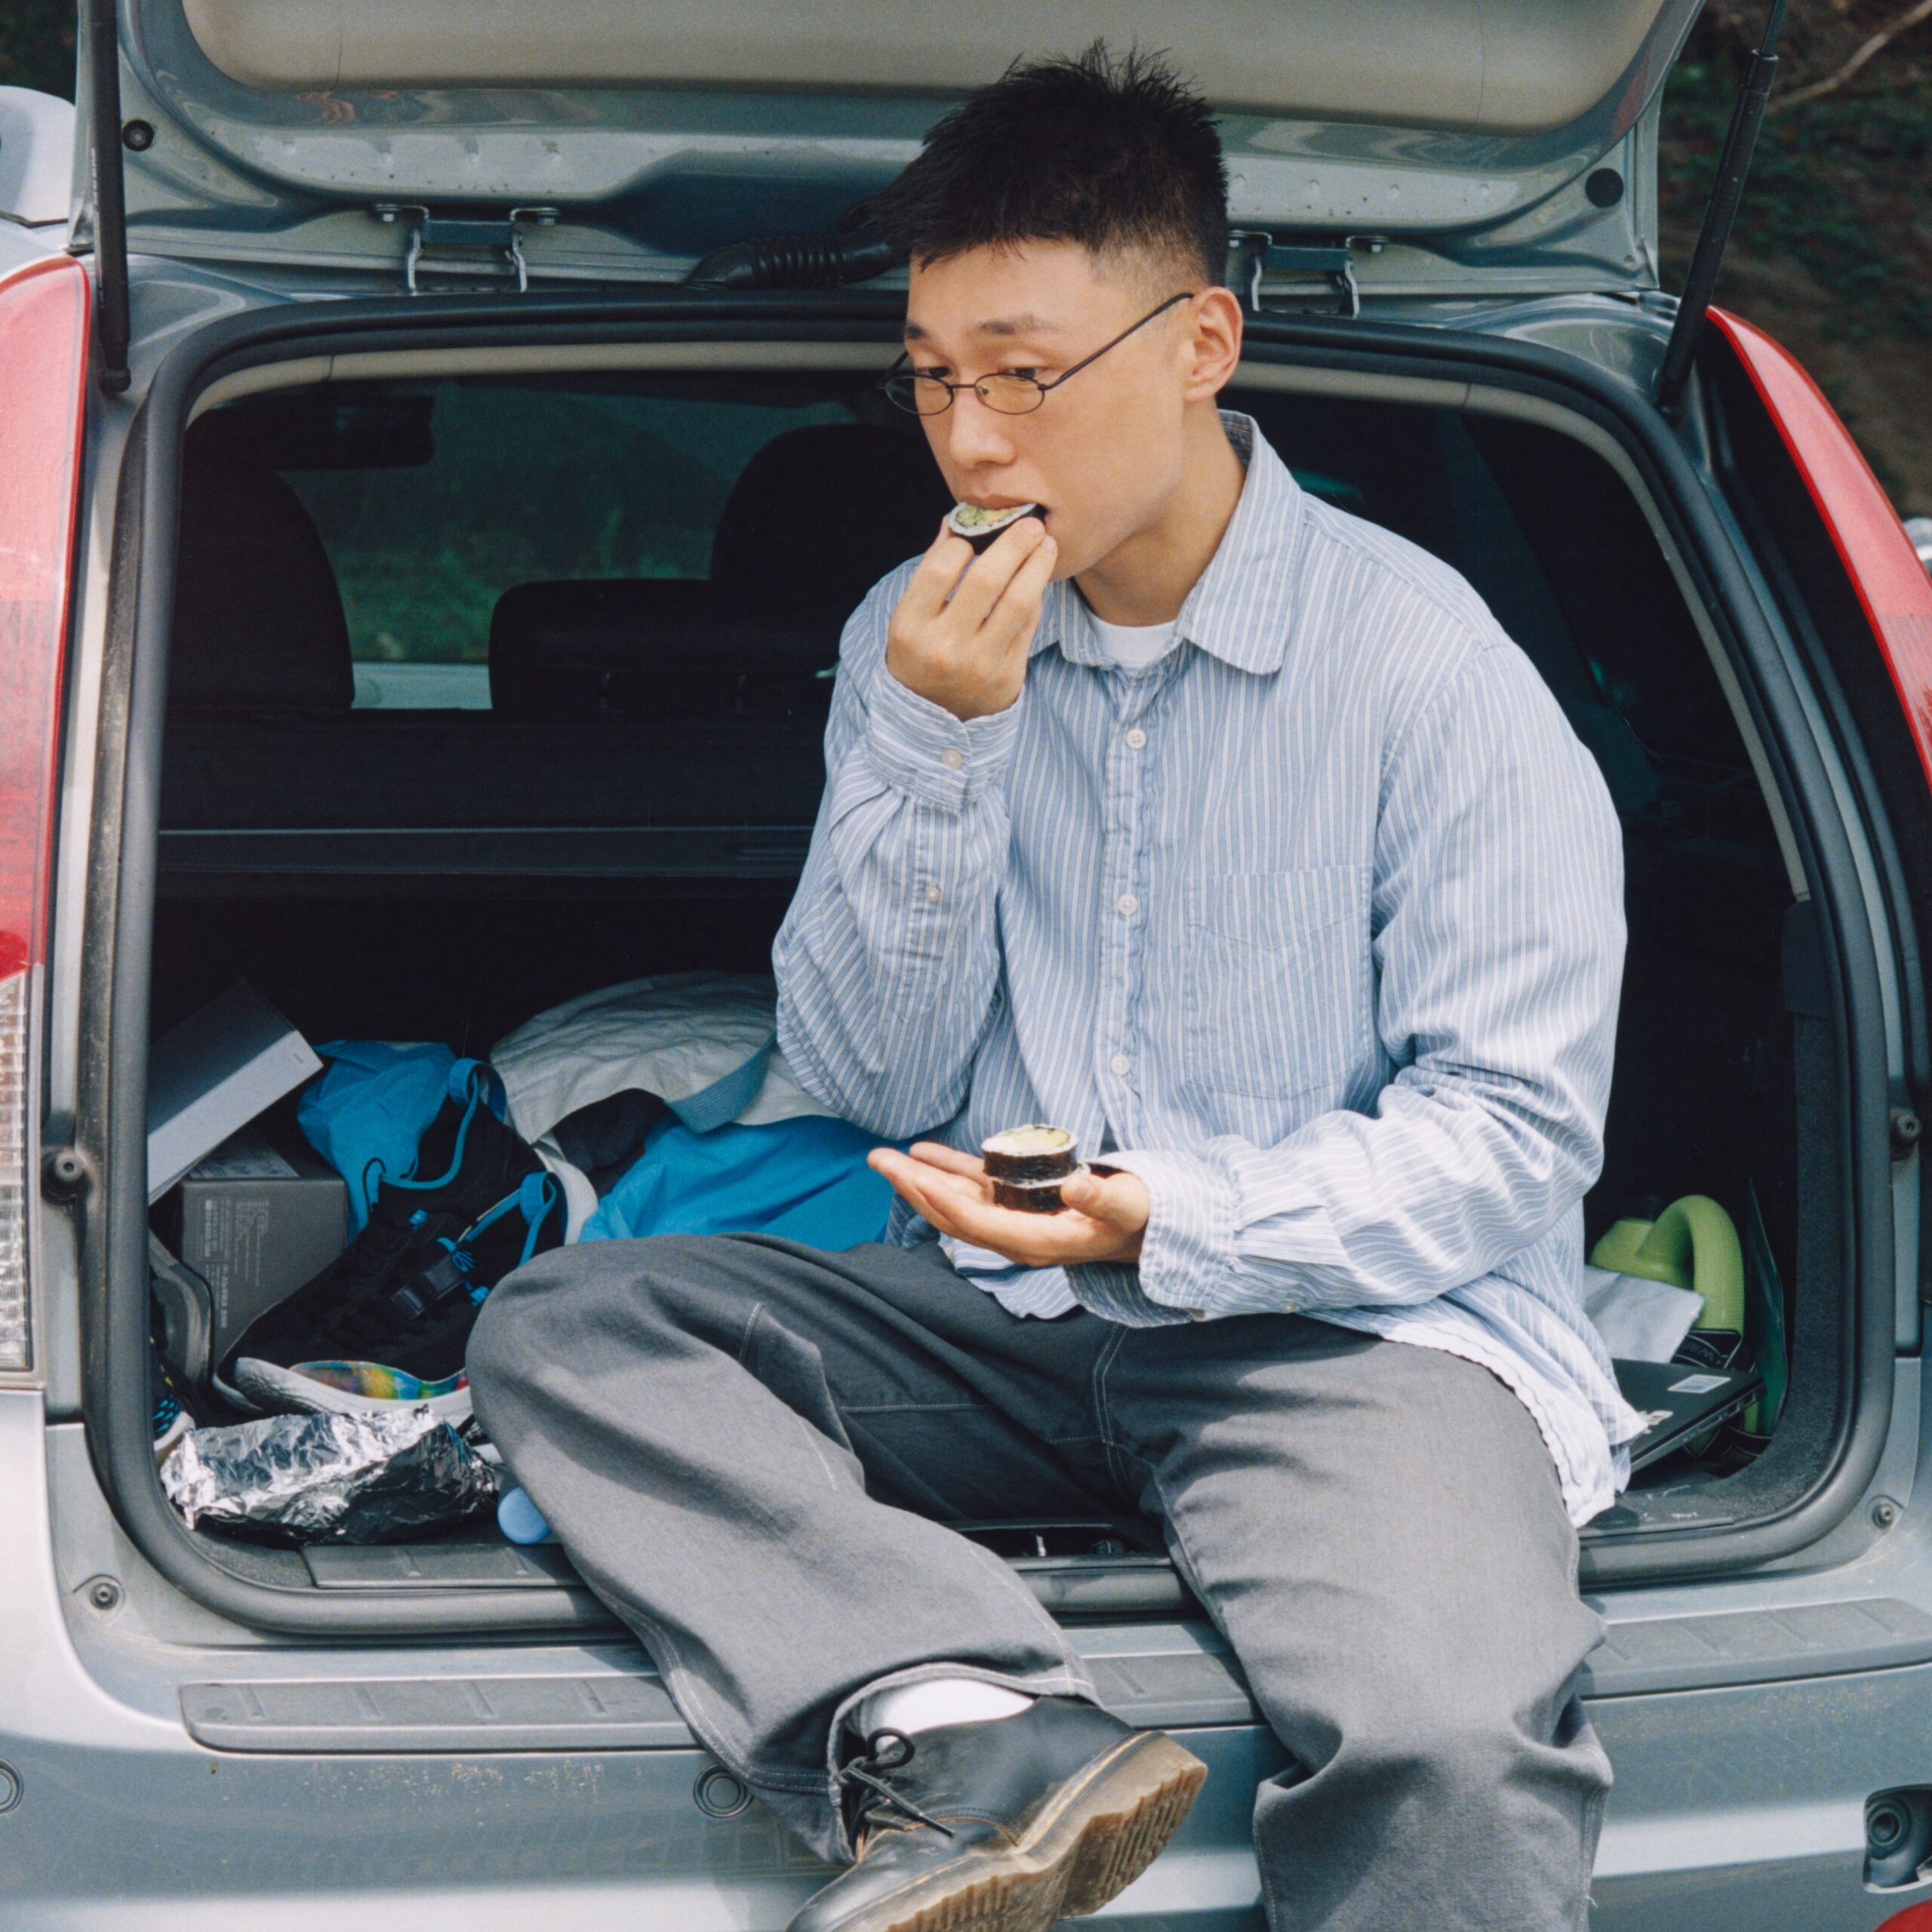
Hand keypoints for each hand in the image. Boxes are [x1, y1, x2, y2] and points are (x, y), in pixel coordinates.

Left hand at [868, 1141, 1149, 1268]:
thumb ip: (1102, 1197)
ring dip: (920, 1179)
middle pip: (954, 1214)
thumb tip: (1074, 1182)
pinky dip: (948, 1170)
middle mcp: (1015, 1236)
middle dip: (914, 1188)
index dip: (943, 1199)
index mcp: (1036, 1242)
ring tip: (885, 1156)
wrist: (1146, 1228)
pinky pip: (974, 1188)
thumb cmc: (1139, 1217)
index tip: (912, 1175)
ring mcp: (1013, 1220)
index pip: (978, 1222)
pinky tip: (923, 1153)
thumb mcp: (1129, 1206)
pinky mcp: (1016, 1204)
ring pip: (957, 1201)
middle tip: (878, 1160)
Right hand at [885, 515, 1056, 721]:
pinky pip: (1029, 625)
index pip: (941, 567)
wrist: (933, 720)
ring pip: (1018, 602)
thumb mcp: (911, 618)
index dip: (964, 541)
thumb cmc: (921, 653)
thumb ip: (932, 571)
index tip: (979, 531)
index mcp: (910, 627)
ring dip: (1037, 565)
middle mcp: (943, 647)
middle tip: (1031, 523)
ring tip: (1047, 543)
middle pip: (986, 579)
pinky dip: (1036, 596)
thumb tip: (958, 520)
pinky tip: (1039, 578)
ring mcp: (978, 664)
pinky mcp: (1007, 676)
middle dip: (1013, 543)